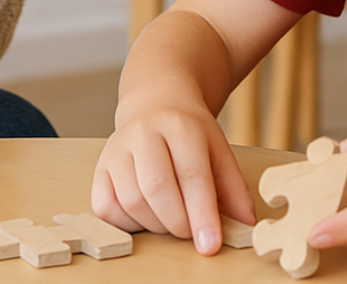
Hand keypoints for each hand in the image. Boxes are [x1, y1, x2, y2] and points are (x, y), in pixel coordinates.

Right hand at [92, 96, 254, 255]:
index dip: (202, 214)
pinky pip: (106, 207)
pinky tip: (145, 215)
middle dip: (177, 222)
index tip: (210, 244)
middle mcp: (144, 132)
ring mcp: (117, 149)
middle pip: (157, 188)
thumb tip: (246, 222)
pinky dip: (127, 222)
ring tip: (171, 221)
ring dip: (155, 224)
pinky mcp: (100, 167)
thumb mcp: (218, 149)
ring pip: (131, 200)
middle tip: (190, 234)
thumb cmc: (188, 132)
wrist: (155, 103)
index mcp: (180, 125)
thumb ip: (233, 187)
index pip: (192, 174)